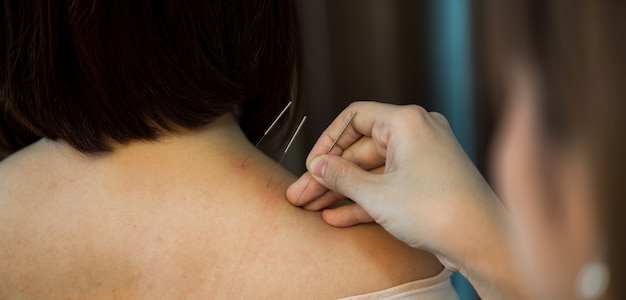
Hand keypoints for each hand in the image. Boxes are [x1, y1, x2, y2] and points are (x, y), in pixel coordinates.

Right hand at [287, 101, 504, 266]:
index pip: (355, 118)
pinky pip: (388, 185)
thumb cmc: (438, 211)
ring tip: (311, 208)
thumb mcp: (378, 194)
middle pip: (360, 149)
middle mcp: (417, 134)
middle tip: (301, 194)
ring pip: (372, 171)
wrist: (484, 243)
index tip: (311, 166)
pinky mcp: (427, 183)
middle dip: (329, 175)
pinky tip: (336, 216)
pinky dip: (364, 200)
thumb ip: (341, 177)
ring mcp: (423, 160)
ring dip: (342, 190)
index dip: (328, 142)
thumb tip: (317, 165)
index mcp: (407, 122)